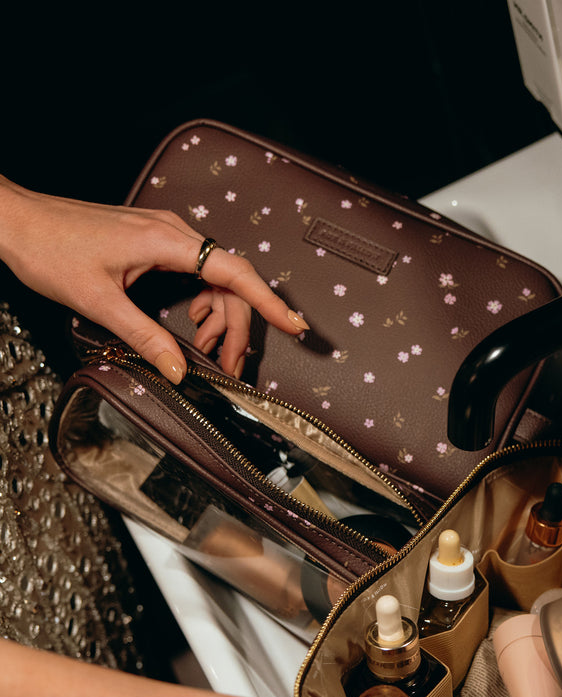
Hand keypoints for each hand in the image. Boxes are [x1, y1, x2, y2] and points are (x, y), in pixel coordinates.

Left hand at [0, 176, 308, 381]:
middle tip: (233, 365)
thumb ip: (144, 338)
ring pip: (217, 281)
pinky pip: (199, 274)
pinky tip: (192, 325)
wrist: (14, 219)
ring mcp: (167, 235)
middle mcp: (174, 233)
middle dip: (239, 327)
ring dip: (220, 319)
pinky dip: (203, 304)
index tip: (294, 325)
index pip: (235, 272)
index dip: (268, 302)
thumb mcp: (98, 302)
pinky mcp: (158, 241)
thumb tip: (180, 370)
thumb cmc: (47, 248)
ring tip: (208, 351)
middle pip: (231, 283)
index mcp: (166, 241)